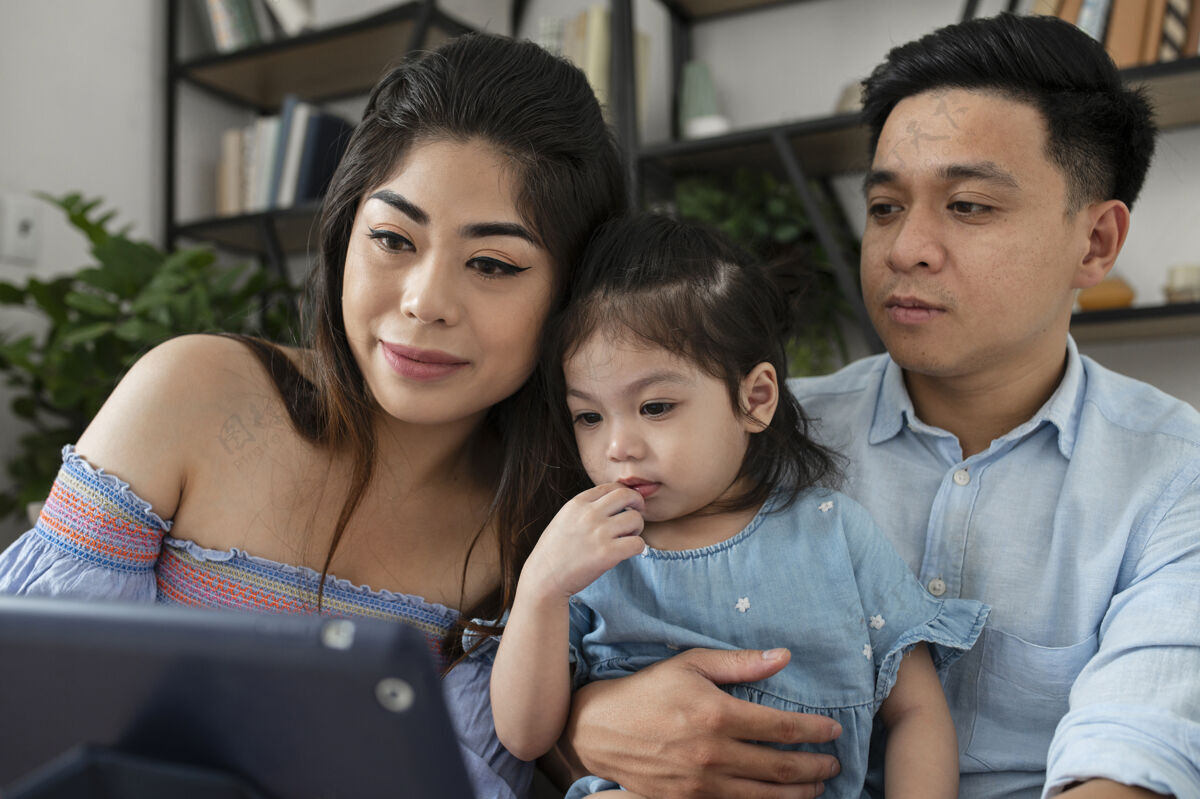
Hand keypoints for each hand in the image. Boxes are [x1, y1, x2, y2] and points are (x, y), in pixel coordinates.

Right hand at [521, 482, 645, 600]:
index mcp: (577, 503)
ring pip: (636, 519)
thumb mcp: (564, 519)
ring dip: (637, 529)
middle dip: (637, 504)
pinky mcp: (607, 554)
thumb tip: (611, 503)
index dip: (624, 495)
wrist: (543, 578)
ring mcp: (599, 533)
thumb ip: (585, 509)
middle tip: (635, 518)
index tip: (627, 505)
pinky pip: (638, 543)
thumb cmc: (554, 552)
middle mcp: (589, 514)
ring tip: (627, 538)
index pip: (611, 487)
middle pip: (627, 495)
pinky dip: (637, 548)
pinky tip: (627, 552)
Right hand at [563, 647, 841, 798]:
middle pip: (781, 768)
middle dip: (816, 767)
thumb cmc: (647, 691)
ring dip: (799, 794)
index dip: (814, 730)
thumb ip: (740, 663)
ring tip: (816, 787)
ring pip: (765, 796)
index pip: (782, 727)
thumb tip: (783, 657)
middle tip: (834, 763)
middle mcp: (713, 754)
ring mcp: (701, 784)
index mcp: (717, 715)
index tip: (833, 729)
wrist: (599, 729)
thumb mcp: (691, 664)